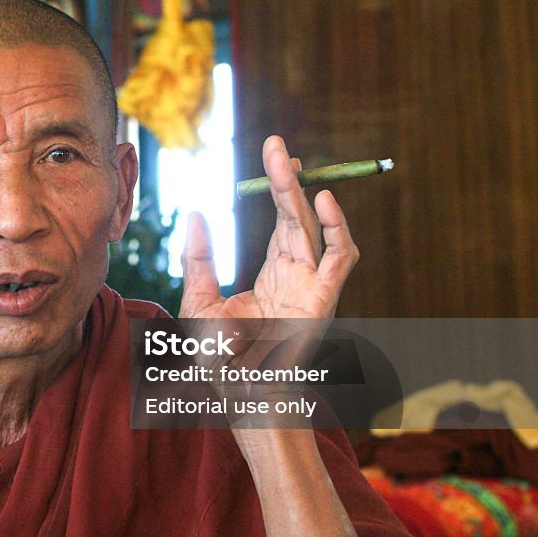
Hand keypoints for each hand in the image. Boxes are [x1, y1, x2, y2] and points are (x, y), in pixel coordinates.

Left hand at [178, 136, 359, 432]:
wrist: (234, 393)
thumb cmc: (218, 356)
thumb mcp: (199, 300)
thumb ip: (199, 258)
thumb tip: (196, 213)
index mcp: (273, 271)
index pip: (282, 218)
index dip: (279, 186)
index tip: (272, 155)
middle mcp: (297, 273)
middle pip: (296, 214)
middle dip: (286, 178)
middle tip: (273, 143)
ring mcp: (312, 285)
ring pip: (314, 227)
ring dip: (302, 193)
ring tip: (286, 161)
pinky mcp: (322, 300)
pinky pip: (341, 258)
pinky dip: (338, 229)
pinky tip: (320, 200)